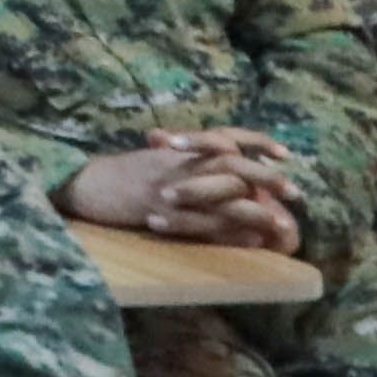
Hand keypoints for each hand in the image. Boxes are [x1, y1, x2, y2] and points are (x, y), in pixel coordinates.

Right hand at [62, 130, 302, 249]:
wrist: (81, 183)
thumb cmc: (114, 175)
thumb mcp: (151, 159)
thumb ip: (181, 160)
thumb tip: (210, 163)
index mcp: (180, 149)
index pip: (225, 136)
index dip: (256, 142)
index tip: (284, 152)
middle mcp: (179, 163)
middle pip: (232, 163)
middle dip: (267, 177)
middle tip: (296, 191)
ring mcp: (171, 187)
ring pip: (224, 194)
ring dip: (257, 209)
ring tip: (284, 223)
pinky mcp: (162, 211)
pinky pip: (203, 222)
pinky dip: (231, 231)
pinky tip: (252, 240)